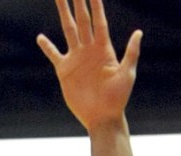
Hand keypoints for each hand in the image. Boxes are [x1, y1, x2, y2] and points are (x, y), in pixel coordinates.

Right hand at [37, 0, 141, 131]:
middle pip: (82, 19)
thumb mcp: (127, 75)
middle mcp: (89, 49)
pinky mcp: (65, 71)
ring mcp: (76, 59)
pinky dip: (47, 47)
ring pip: (68, 30)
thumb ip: (131, 53)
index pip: (98, 20)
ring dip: (63, 13)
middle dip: (77, 1)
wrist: (102, 118)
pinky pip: (54, 55)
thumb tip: (139, 32)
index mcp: (103, 48)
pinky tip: (41, 38)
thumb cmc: (118, 99)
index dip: (95, 4)